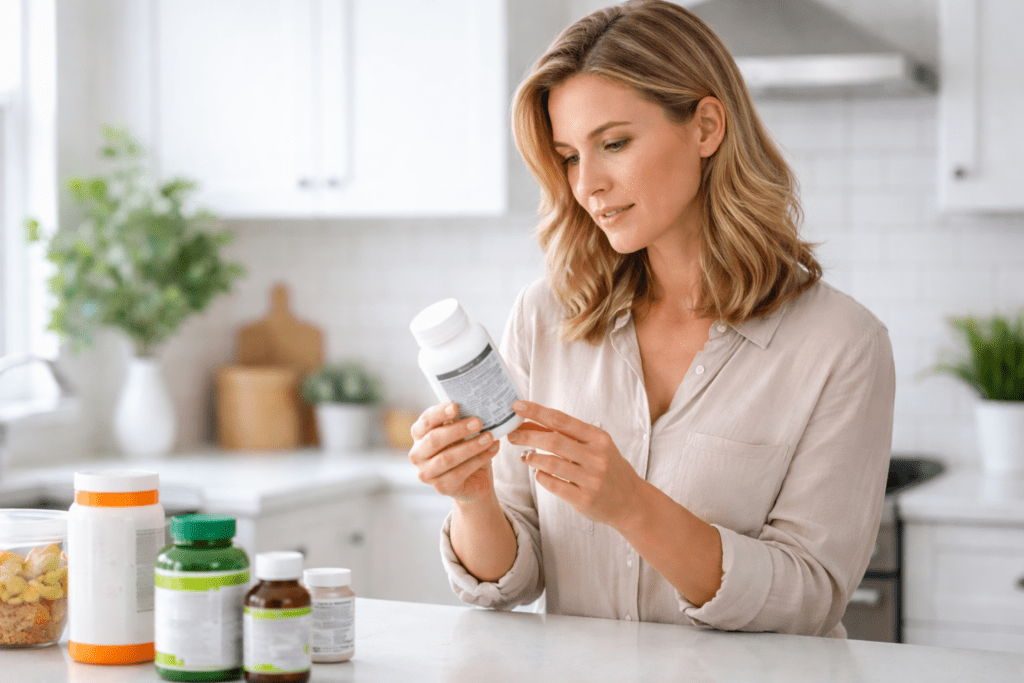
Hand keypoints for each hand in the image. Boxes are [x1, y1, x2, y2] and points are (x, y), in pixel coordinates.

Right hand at [408, 402, 500, 502]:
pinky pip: (460, 472)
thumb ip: (461, 419)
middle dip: (457, 429)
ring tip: (489, 437)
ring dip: (471, 446)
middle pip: (434, 439)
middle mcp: (417, 454)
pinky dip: (479, 459)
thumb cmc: (464, 448)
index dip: (439, 413)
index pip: (426, 421)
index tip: (456, 406)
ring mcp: (427, 473)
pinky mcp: (441, 487)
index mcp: (419, 435)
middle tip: (478, 421)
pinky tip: (492, 450)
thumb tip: (476, 404)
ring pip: (447, 458)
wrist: (474, 479)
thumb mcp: (461, 432)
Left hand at [507, 401, 642, 528]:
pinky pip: (554, 485)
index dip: (536, 411)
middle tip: (511, 435)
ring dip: (532, 458)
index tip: (517, 406)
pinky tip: (538, 472)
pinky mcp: (584, 499)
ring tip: (524, 456)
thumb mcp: (594, 446)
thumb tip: (529, 423)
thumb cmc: (607, 468)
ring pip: (551, 464)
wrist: (630, 501)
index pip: (561, 420)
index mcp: (598, 438)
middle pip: (553, 441)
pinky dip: (540, 476)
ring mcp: (591, 479)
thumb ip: (566, 436)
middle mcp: (597, 457)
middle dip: (527, 436)